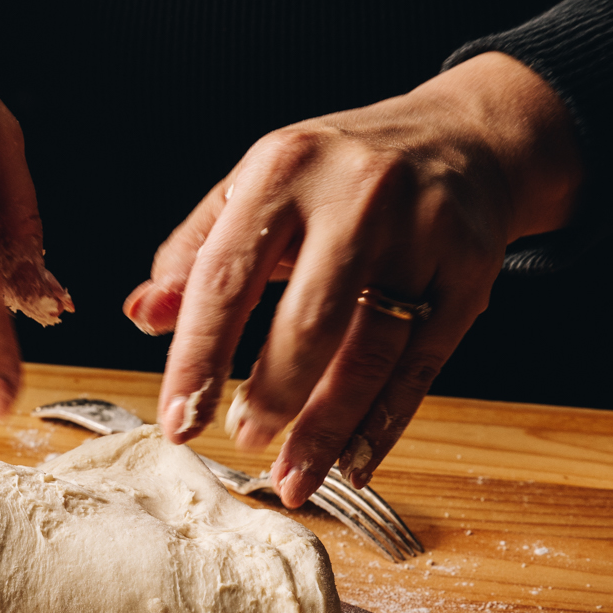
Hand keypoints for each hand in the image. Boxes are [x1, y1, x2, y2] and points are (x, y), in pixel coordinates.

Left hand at [123, 54, 581, 506]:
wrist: (463, 138)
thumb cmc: (340, 173)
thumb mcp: (260, 187)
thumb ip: (197, 251)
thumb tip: (143, 315)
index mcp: (286, 168)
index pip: (226, 276)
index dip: (197, 357)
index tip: (179, 420)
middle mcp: (357, 196)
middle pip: (309, 321)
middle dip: (272, 396)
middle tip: (244, 439)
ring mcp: (423, 235)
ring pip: (371, 354)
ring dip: (327, 428)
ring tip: (292, 474)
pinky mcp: (469, 274)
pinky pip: (422, 367)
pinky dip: (384, 426)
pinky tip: (353, 464)